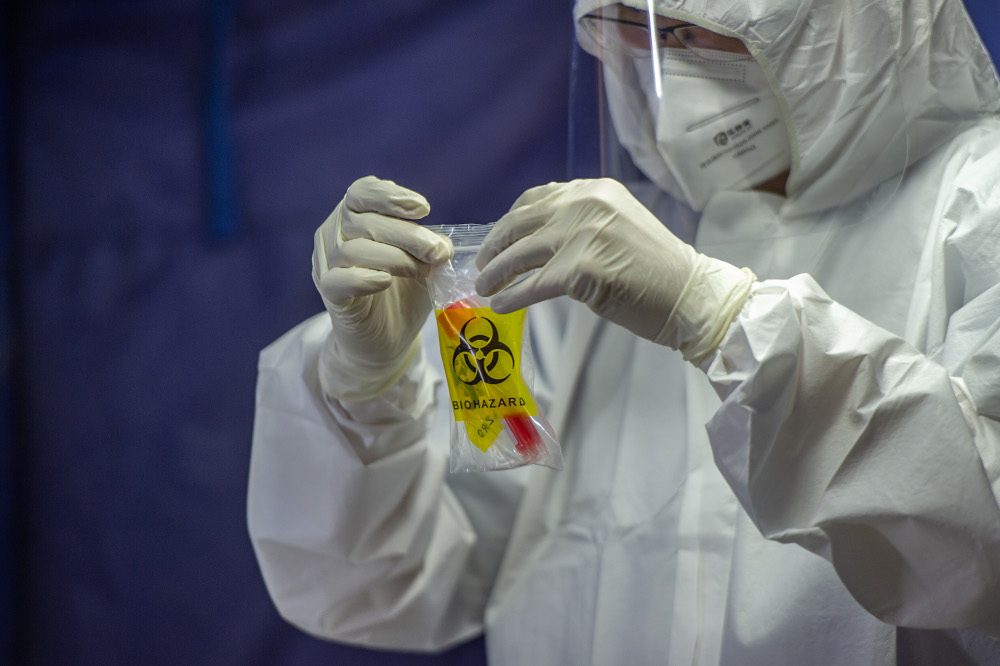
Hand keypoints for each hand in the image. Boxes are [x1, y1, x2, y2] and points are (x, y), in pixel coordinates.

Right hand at [313, 176, 451, 396]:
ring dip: (396, 258)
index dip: (390, 196)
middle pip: (365, 222)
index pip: (362, 192)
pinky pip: (339, 279)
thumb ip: (429, 248)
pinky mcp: (328, 294)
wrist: (386, 339)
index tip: (423, 209)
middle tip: (438, 252)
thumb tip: (441, 244)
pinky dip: (363, 278)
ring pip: (354, 249)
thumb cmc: (403, 294)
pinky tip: (385, 281)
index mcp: (354, 217)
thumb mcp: (422, 263)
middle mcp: (334, 234)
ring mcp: (327, 264)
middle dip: (408, 234)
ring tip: (423, 271)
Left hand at [474, 178, 753, 361]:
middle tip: (481, 267)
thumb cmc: (656, 270)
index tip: (496, 240)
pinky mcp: (581, 270)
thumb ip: (580, 221)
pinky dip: (512, 297)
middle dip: (495, 248)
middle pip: (521, 224)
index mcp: (594, 190)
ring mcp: (583, 235)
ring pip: (522, 255)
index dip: (509, 222)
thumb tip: (532, 238)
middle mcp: (587, 204)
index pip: (535, 199)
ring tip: (484, 287)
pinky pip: (533, 286)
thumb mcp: (617, 225)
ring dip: (496, 274)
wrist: (690, 294)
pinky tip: (501, 305)